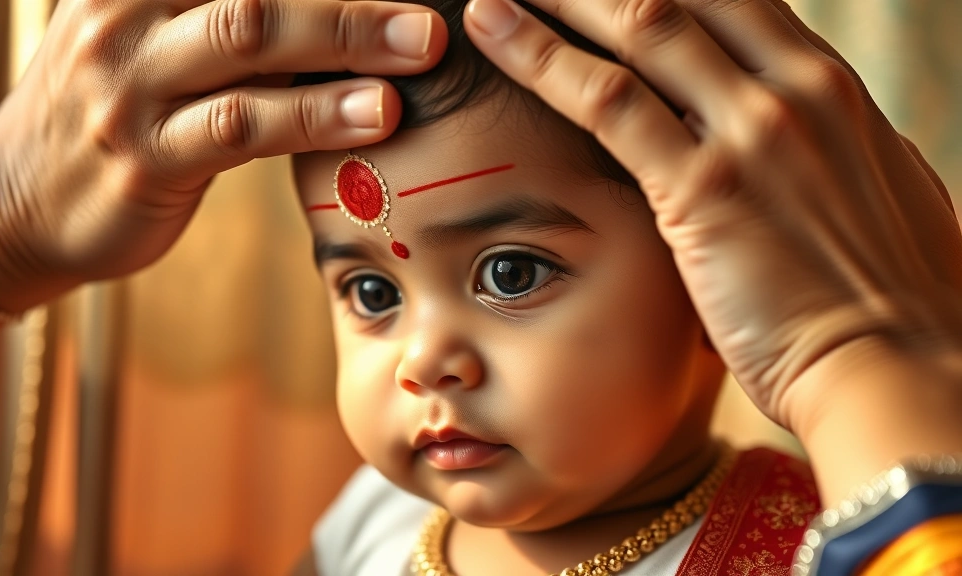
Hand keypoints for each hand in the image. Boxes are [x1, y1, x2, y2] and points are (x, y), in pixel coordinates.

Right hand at [0, 0, 446, 311]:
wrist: (16, 200)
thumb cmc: (114, 114)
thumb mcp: (155, 43)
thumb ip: (231, 19)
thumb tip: (335, 14)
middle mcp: (128, 16)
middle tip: (430, 5)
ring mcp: (130, 86)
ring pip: (250, 43)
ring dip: (344, 40)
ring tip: (422, 47)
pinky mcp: (145, 159)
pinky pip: (240, 127)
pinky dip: (313, 117)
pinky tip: (373, 116)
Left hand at [461, 0, 961, 432]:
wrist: (893, 371)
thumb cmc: (886, 300)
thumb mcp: (875, 192)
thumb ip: (828, 147)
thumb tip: (807, 127)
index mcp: (832, 89)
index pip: (733, 2)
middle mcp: (795, 92)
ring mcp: (752, 134)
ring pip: (642, 27)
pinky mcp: (705, 189)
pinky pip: (607, 102)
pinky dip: (541, 57)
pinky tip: (495, 28)